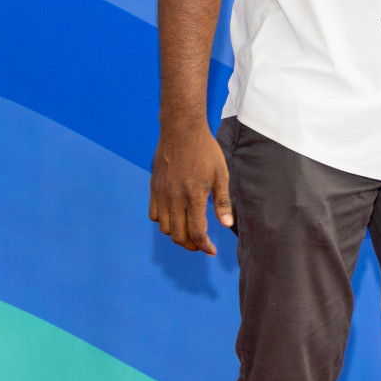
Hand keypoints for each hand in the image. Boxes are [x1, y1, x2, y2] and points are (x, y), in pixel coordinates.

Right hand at [148, 122, 232, 255]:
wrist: (181, 130)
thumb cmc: (205, 150)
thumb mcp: (221, 174)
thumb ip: (222, 201)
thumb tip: (227, 225)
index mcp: (194, 196)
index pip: (197, 232)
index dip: (204, 246)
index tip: (211, 250)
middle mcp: (174, 198)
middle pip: (179, 235)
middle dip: (191, 245)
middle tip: (201, 245)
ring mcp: (161, 194)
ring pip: (164, 228)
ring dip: (177, 235)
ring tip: (189, 233)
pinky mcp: (154, 188)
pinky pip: (153, 214)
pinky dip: (163, 222)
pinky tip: (175, 218)